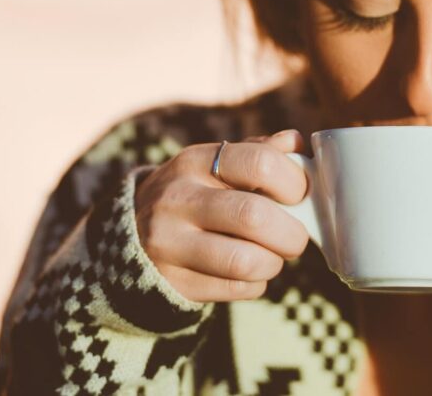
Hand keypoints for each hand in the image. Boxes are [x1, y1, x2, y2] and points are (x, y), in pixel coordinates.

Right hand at [134, 129, 309, 302]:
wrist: (132, 234)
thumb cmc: (195, 194)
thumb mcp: (215, 164)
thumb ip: (258, 152)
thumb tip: (298, 143)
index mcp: (195, 161)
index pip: (260, 163)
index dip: (294, 182)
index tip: (300, 195)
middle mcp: (178, 198)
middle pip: (254, 217)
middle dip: (291, 233)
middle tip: (295, 237)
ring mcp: (170, 243)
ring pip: (246, 261)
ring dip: (273, 262)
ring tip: (270, 256)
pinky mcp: (173, 281)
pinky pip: (236, 288)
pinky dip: (255, 283)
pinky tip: (248, 272)